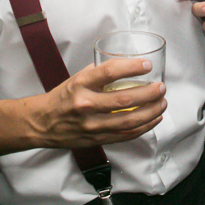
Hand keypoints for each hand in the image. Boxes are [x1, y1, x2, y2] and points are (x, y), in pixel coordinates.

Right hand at [32, 59, 165, 148]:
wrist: (43, 123)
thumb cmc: (62, 98)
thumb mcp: (77, 78)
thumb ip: (100, 73)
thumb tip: (125, 66)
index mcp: (80, 84)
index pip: (109, 72)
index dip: (131, 67)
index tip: (147, 65)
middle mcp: (85, 104)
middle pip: (124, 99)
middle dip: (148, 93)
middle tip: (160, 87)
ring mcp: (92, 124)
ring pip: (128, 121)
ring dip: (151, 111)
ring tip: (162, 103)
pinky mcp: (97, 139)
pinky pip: (125, 135)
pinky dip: (144, 127)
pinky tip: (154, 119)